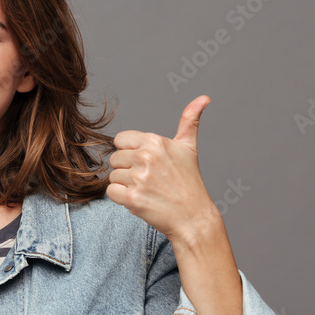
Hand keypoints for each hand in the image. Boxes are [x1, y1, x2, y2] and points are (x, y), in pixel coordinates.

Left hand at [105, 95, 219, 243]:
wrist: (193, 217)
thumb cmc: (190, 182)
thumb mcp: (189, 147)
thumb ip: (189, 120)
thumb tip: (204, 98)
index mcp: (155, 141)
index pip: (120, 140)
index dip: (130, 152)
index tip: (145, 163)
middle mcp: (146, 157)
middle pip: (115, 159)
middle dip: (127, 169)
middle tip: (148, 179)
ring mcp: (138, 178)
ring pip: (112, 176)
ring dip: (125, 185)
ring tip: (146, 190)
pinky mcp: (132, 198)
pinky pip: (111, 192)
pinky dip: (121, 198)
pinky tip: (139, 199)